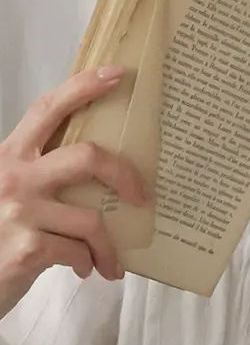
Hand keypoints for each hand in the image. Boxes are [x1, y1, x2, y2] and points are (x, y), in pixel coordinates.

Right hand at [0, 66, 148, 320]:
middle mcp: (15, 176)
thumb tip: (100, 175)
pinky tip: (83, 270)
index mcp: (11, 154)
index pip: (48, 109)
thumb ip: (43, 176)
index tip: (117, 74)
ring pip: (91, 219)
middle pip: (86, 157)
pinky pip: (79, 252)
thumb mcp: (11, 192)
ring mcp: (20, 211)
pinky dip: (88, 264)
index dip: (84, 88)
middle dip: (124, 176)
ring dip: (109, 247)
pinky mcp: (27, 248)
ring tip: (110, 262)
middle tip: (141, 198)